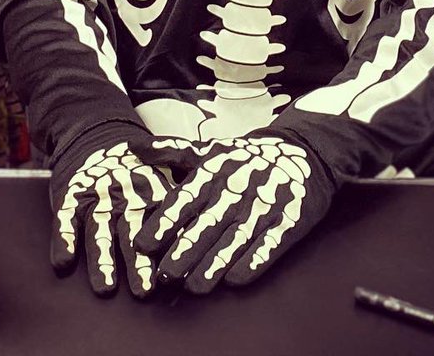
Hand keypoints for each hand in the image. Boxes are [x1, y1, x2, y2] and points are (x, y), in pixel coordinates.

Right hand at [50, 125, 172, 297]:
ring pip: (99, 231)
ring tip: (105, 288)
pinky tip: (63, 262)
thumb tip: (205, 246)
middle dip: (138, 262)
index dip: (168, 249)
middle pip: (132, 232)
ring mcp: (96, 197)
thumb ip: (176, 208)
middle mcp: (125, 196)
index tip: (177, 276)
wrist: (93, 135)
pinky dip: (64, 240)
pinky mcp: (71, 196)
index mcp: (151, 193)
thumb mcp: (159, 177)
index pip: (161, 224)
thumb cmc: (132, 171)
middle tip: (145, 290)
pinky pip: (65, 219)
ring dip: (102, 260)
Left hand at [133, 133, 336, 293]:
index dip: (164, 222)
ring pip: (234, 239)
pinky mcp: (288, 221)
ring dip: (214, 265)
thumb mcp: (210, 149)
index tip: (143, 244)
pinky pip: (268, 245)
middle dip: (184, 251)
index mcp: (215, 170)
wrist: (301, 153)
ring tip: (194, 286)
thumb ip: (171, 152)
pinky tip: (235, 279)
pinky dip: (252, 262)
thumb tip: (132, 147)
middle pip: (207, 224)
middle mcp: (237, 187)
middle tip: (164, 275)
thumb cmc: (245, 158)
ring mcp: (264, 205)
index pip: (185, 198)